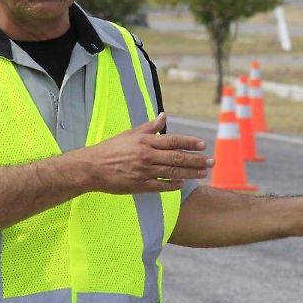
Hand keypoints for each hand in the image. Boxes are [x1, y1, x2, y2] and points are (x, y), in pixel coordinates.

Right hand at [76, 113, 212, 194]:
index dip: (189, 143)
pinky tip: (183, 184)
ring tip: (203, 173)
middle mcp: (146, 156)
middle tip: (210, 162)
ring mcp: (143, 172)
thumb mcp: (129, 134)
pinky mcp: (139, 185)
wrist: (92, 168)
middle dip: (196, 160)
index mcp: (144, 142)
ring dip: (190, 173)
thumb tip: (163, 116)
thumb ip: (149, 127)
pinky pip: (160, 186)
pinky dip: (173, 185)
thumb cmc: (110, 149)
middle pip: (176, 158)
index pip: (172, 141)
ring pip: (172, 172)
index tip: (202, 145)